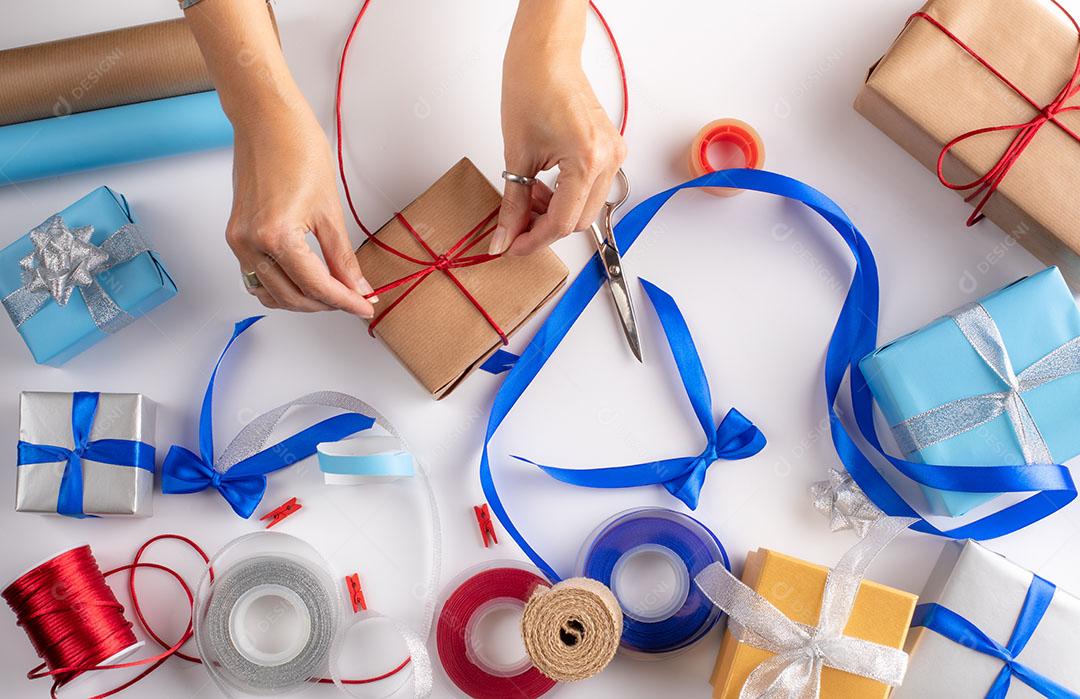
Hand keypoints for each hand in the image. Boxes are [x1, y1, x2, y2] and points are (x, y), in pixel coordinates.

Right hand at [225, 107, 375, 316]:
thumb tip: (357, 287)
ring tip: (331, 292)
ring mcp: (238, 241)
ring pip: (271, 294)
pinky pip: (256, 277)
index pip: (316, 286)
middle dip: (326, 304)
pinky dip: (280, 286)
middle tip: (354, 299)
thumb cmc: (296, 150)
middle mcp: (250, 243)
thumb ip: (342, 257)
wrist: (266, 121)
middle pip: (292, 297)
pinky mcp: (235, 236)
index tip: (365, 307)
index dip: (345, 302)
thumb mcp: (330, 210)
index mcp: (276, 236)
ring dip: (301, 300)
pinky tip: (303, 281)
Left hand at [490, 1, 626, 255]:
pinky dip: (568, 196)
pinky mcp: (611, 150)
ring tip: (528, 201)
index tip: (512, 246)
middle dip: (544, 229)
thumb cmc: (532, 89)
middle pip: (578, 221)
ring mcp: (614, 155)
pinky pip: (592, 189)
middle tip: (515, 226)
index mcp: (588, 160)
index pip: (562, 223)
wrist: (546, 58)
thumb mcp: (516, 156)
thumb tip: (505, 238)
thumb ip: (513, 205)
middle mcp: (609, 160)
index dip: (534, 240)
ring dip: (556, 213)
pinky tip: (545, 189)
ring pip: (586, 209)